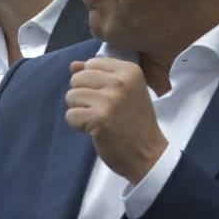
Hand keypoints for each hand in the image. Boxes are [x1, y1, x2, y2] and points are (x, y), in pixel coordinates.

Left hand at [64, 58, 166, 182]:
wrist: (148, 154)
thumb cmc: (135, 123)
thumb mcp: (125, 92)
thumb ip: (99, 75)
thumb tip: (74, 66)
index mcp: (130, 70)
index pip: (91, 64)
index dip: (92, 82)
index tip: (107, 98)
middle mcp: (120, 81)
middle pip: (77, 79)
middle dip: (83, 96)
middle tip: (102, 111)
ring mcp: (110, 99)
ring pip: (71, 96)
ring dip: (80, 111)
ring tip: (98, 120)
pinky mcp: (99, 118)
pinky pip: (70, 115)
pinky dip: (78, 125)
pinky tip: (95, 130)